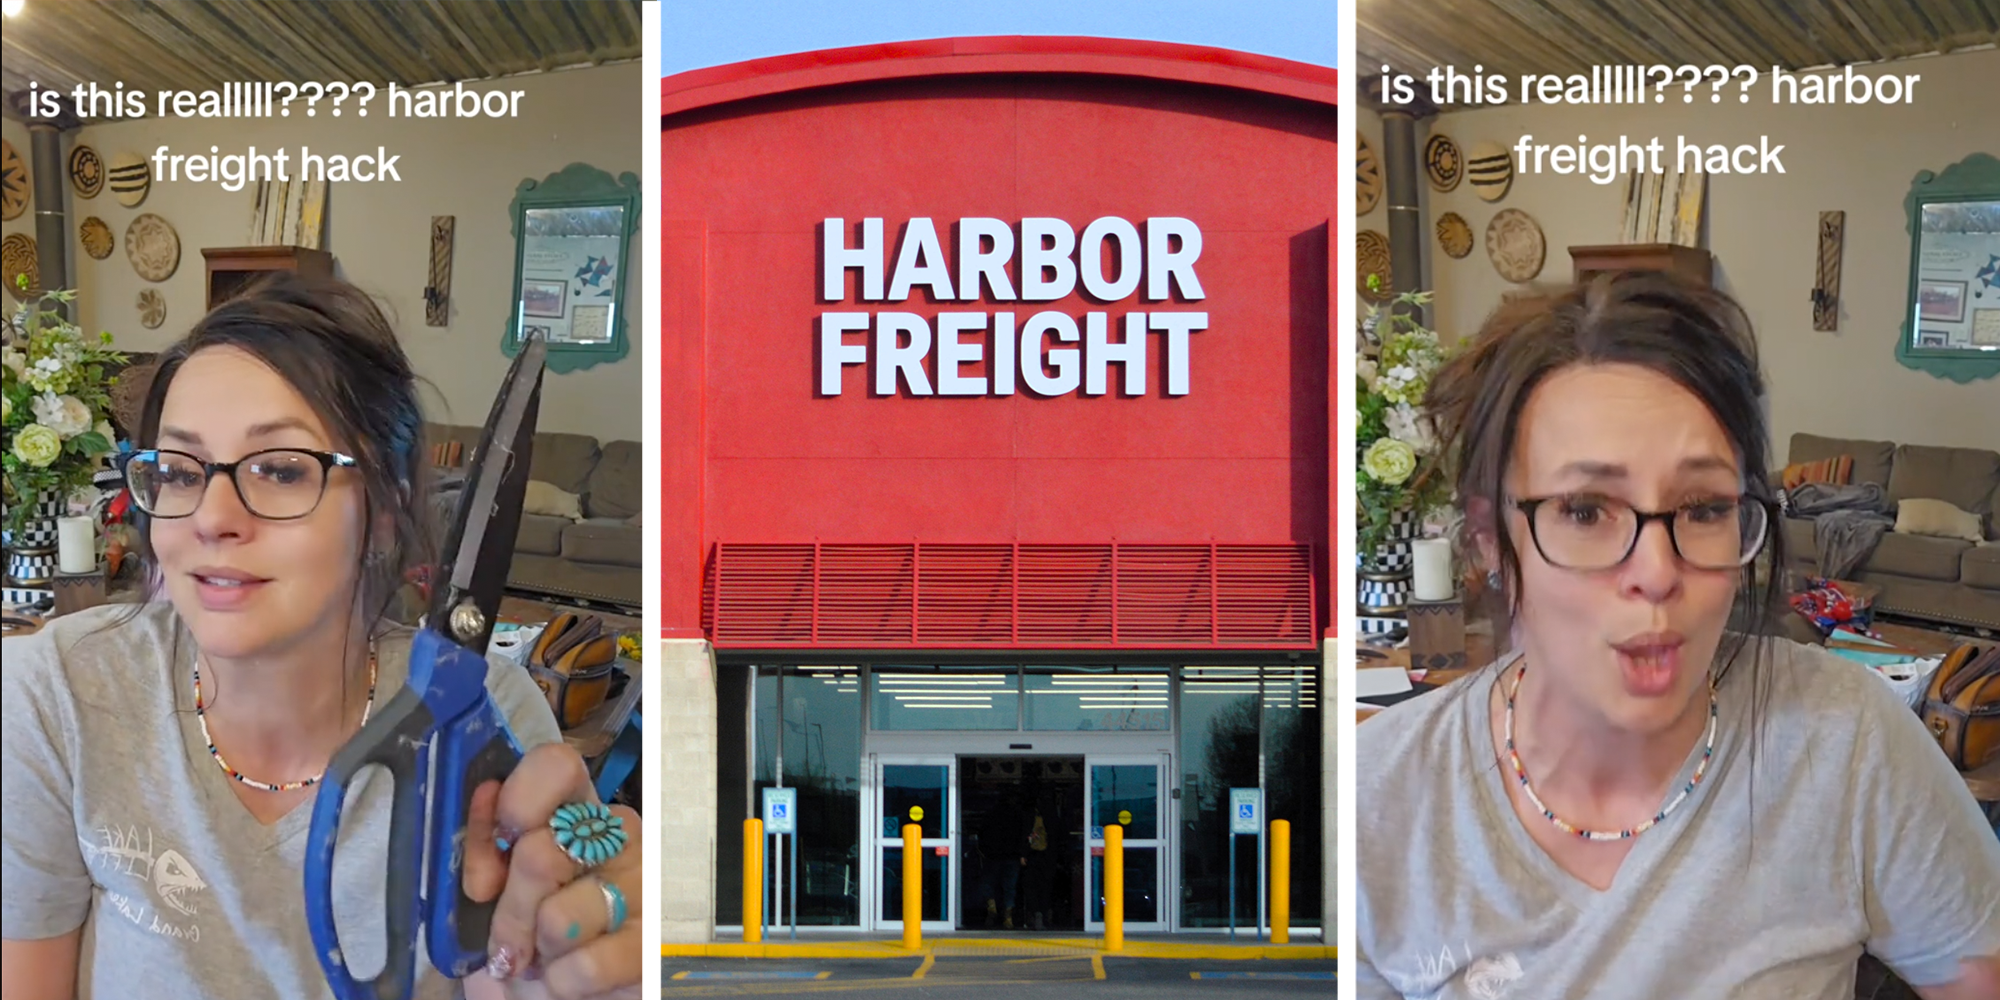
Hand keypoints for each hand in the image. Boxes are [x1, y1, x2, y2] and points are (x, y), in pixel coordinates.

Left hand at [461, 744, 641, 999]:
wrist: (552, 997)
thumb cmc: (523, 941)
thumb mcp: (487, 895)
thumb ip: (483, 850)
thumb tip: (484, 818)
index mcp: (574, 812)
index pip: (556, 767)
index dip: (517, 802)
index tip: (496, 849)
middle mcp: (616, 837)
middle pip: (541, 853)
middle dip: (509, 910)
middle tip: (509, 938)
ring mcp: (642, 887)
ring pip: (559, 917)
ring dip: (536, 951)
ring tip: (545, 956)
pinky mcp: (652, 944)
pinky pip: (585, 965)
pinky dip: (561, 982)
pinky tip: (570, 977)